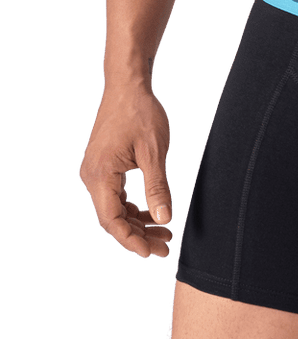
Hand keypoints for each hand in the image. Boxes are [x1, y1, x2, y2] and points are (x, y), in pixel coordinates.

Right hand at [78, 85, 173, 259]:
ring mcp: (96, 173)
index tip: (153, 252)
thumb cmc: (141, 114)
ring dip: (137, 222)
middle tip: (165, 247)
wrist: (127, 86)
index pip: (112, 221)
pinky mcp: (103, 168)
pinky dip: (133, 207)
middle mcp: (92, 177)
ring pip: (114, 209)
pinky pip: (116, 196)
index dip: (132, 240)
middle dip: (138, 235)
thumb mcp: (154, 152)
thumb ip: (157, 187)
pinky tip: (153, 213)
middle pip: (113, 219)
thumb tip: (164, 218)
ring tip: (164, 233)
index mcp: (101, 175)